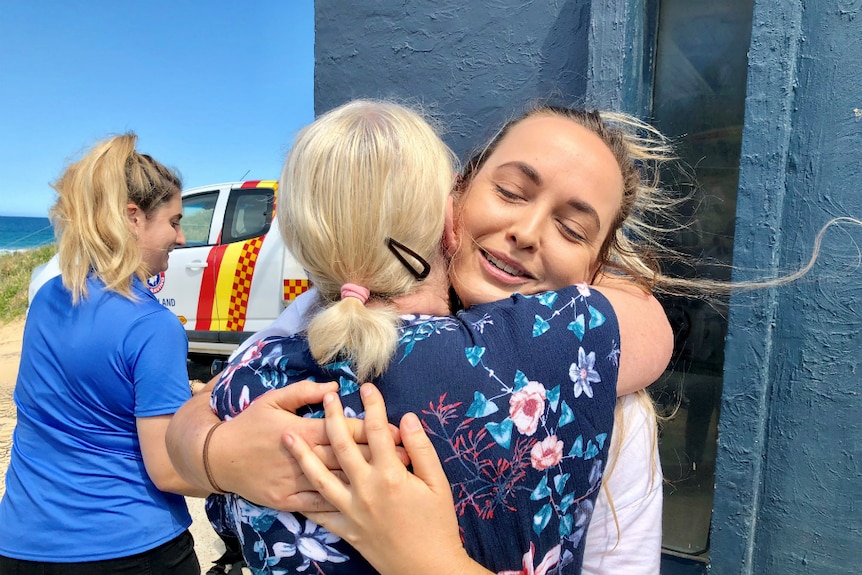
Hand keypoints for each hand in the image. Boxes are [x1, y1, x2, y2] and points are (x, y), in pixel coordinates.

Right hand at [209, 380, 407, 511]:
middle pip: (347, 457)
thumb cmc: (249, 424)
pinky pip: (318, 505)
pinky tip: (362, 504)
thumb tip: (333, 386)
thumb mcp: (273, 399)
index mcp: (302, 430)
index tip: (396, 431)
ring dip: (366, 480)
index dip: (372, 430)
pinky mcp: (287, 501)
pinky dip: (341, 504)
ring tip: (394, 480)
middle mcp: (302, 457)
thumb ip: (305, 391)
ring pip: (337, 482)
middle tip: (406, 456)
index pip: (344, 430)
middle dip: (378, 457)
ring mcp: (294, 482)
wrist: (218, 458)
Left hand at [283, 384, 491, 574]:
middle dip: (333, 417)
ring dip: (302, 454)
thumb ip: (422, 449)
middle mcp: (365, 488)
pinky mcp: (345, 529)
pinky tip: (295, 483)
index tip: (366, 387)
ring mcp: (351, 510)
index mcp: (391, 474)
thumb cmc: (438, 525)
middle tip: (327, 397)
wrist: (426, 568)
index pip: (377, 430)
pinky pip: (319, 512)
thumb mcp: (439, 484)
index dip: (372, 405)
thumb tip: (408, 419)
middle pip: (342, 446)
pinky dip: (306, 497)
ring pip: (320, 476)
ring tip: (287, 435)